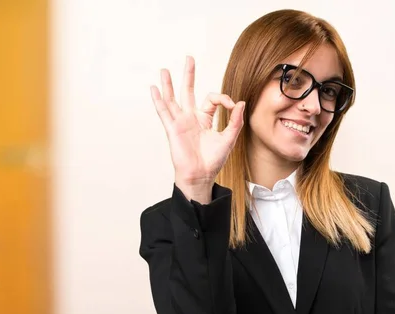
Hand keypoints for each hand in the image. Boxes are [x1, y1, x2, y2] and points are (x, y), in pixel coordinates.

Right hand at [151, 56, 244, 191]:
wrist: (201, 176)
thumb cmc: (213, 161)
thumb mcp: (229, 139)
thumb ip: (235, 121)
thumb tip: (240, 103)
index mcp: (205, 119)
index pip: (212, 100)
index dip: (223, 98)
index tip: (232, 105)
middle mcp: (191, 118)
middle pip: (189, 92)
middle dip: (189, 75)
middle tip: (189, 58)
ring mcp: (180, 123)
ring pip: (173, 99)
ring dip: (169, 84)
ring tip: (164, 70)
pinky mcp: (173, 129)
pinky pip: (164, 112)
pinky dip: (158, 100)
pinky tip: (154, 88)